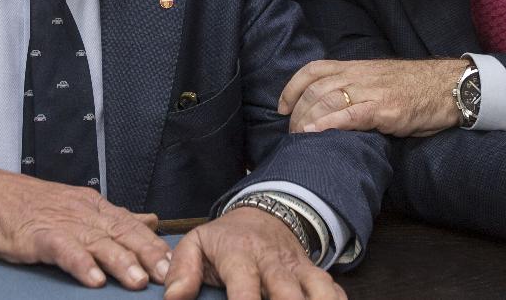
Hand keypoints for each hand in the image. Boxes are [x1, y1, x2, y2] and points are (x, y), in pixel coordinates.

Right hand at [0, 165, 169, 289]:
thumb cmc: (33, 205)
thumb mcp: (80, 207)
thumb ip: (117, 217)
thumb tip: (152, 220)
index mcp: (96, 208)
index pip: (133, 226)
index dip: (155, 246)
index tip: (177, 266)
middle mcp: (84, 213)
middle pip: (122, 234)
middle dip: (148, 255)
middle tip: (169, 276)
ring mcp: (62, 223)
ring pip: (98, 242)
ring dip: (120, 262)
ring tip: (138, 282)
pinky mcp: (38, 235)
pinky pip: (64, 250)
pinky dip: (80, 264)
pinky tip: (94, 279)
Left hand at [164, 206, 343, 299]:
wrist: (264, 213)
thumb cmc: (227, 237)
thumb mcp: (197, 243)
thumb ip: (182, 270)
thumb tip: (172, 299)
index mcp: (240, 256)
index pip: (245, 289)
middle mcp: (272, 263)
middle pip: (287, 294)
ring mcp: (296, 268)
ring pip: (318, 289)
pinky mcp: (313, 272)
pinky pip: (333, 288)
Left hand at [278, 58, 462, 136]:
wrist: (451, 86)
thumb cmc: (417, 88)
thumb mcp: (382, 81)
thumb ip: (358, 88)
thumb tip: (335, 108)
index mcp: (358, 67)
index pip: (314, 70)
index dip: (292, 87)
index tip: (281, 107)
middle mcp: (361, 76)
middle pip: (316, 88)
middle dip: (297, 111)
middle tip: (291, 132)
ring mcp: (373, 91)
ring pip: (328, 99)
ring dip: (308, 120)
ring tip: (298, 138)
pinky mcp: (386, 109)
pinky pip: (351, 113)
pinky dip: (329, 123)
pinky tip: (316, 134)